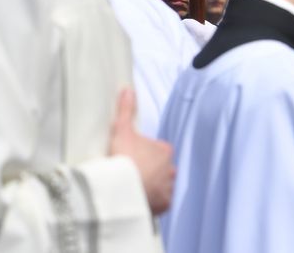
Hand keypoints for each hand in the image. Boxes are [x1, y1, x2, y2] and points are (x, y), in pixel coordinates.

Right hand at [108, 87, 174, 214]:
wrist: (123, 187)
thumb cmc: (124, 157)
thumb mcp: (122, 130)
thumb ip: (126, 110)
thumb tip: (128, 89)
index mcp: (164, 150)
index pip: (158, 149)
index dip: (145, 151)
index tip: (133, 155)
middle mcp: (171, 169)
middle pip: (162, 167)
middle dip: (152, 169)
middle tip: (134, 171)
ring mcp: (169, 187)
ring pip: (164, 184)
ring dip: (154, 184)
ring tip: (137, 185)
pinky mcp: (165, 204)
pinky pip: (162, 200)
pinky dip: (154, 199)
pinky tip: (141, 197)